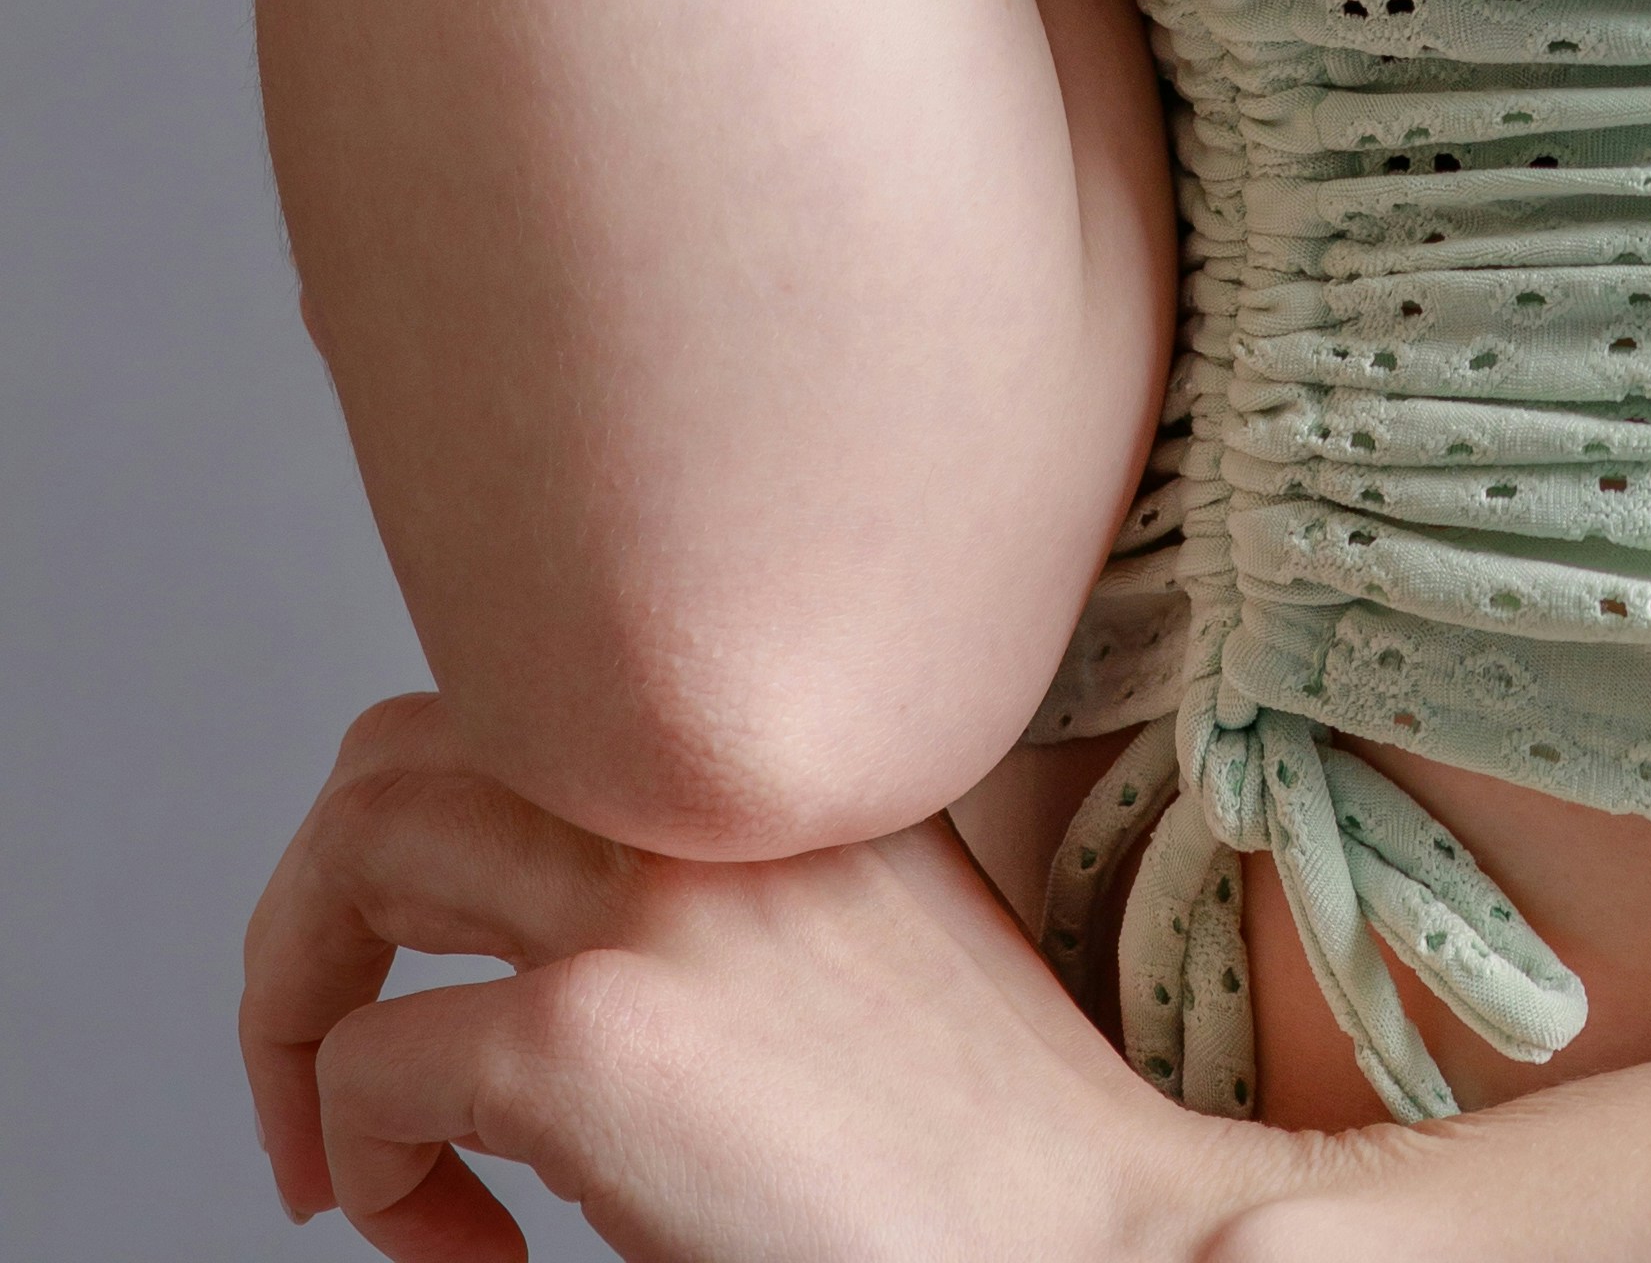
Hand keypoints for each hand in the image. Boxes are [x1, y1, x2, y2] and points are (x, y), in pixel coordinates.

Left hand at [240, 692, 1303, 1262]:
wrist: (1091, 1249)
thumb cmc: (981, 1152)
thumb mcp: (864, 937)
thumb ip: (736, 886)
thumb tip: (559, 939)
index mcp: (788, 750)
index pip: (530, 700)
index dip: (440, 853)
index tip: (447, 999)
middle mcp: (714, 780)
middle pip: (401, 750)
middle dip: (319, 918)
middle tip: (340, 1079)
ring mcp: (648, 895)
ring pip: (351, 852)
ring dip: (303, 1020)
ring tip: (359, 1167)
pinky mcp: (593, 1044)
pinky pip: (374, 1074)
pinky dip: (371, 1175)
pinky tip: (476, 1260)